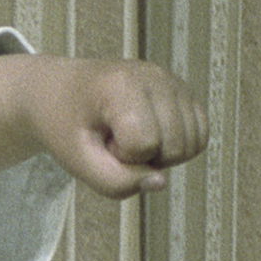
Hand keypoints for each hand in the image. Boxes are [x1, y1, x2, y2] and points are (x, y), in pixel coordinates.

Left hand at [20, 56, 207, 196]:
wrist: (60, 90)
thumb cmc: (65, 124)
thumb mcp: (76, 160)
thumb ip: (114, 181)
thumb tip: (161, 183)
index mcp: (124, 86)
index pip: (145, 144)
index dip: (122, 157)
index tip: (100, 141)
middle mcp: (158, 77)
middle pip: (176, 147)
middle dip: (144, 158)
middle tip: (113, 141)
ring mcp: (175, 82)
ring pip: (194, 144)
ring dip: (161, 154)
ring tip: (129, 136)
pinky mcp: (186, 91)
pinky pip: (200, 136)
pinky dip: (176, 146)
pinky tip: (148, 134)